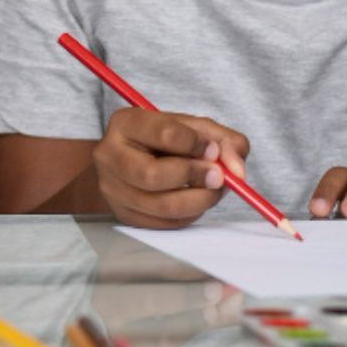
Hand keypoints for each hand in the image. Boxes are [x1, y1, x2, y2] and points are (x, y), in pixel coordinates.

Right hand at [93, 108, 250, 228]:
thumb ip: (224, 140)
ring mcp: (112, 189)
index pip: (165, 134)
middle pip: (153, 176)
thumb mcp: (193, 128)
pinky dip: (190, 214)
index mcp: (125, 123)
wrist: (131, 161)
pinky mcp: (124, 215)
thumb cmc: (165, 141)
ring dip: (199, 200)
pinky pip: (165, 224)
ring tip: (213, 190)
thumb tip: (238, 171)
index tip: (213, 149)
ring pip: (162, 206)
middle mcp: (109, 156)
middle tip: (219, 177)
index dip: (197, 144)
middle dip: (195, 177)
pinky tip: (195, 200)